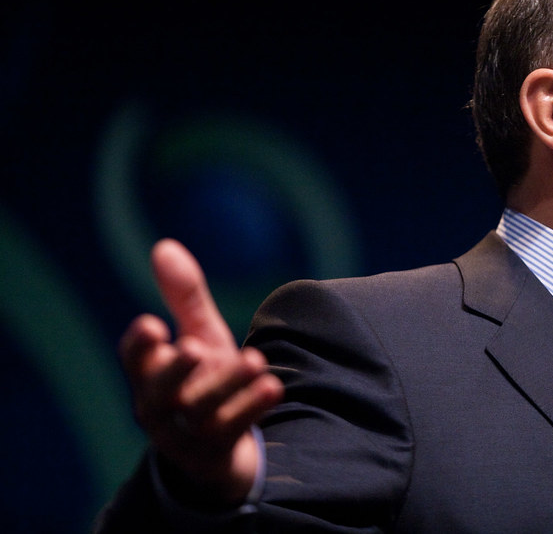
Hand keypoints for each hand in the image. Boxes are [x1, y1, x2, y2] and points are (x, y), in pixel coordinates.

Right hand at [119, 239, 283, 505]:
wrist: (219, 450)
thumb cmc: (204, 381)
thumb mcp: (198, 336)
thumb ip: (184, 297)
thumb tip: (164, 245)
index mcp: (150, 376)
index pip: (135, 361)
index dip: (139, 346)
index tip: (151, 325)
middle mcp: (161, 407)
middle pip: (160, 393)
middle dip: (175, 372)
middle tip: (192, 347)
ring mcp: (187, 433)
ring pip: (202, 411)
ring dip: (228, 385)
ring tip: (255, 359)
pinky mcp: (216, 451)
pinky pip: (232, 431)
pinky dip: (252, 408)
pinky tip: (274, 387)